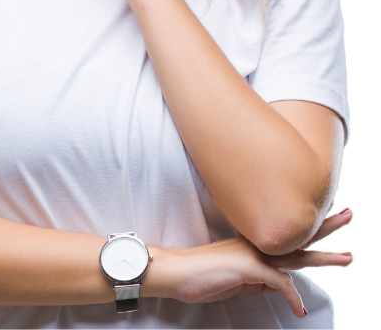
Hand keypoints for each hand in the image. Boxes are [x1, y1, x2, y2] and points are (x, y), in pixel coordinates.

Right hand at [161, 208, 353, 318]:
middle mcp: (257, 243)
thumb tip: (281, 286)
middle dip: (326, 226)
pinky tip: (299, 310)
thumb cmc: (202, 275)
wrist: (176, 272)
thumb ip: (260, 279)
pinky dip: (292, 297)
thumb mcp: (237, 278)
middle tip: (349, 215)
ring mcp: (253, 253)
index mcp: (254, 243)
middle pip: (299, 234)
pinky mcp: (248, 267)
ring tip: (347, 257)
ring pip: (297, 254)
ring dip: (325, 256)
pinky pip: (280, 283)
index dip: (309, 227)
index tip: (328, 216)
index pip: (288, 234)